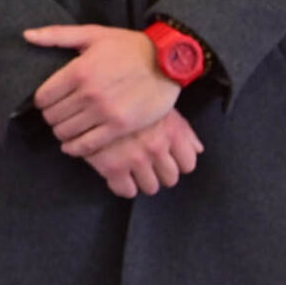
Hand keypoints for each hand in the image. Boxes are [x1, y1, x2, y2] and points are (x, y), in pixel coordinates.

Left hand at [26, 24, 179, 156]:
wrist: (168, 60)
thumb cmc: (129, 46)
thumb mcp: (92, 34)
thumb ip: (56, 35)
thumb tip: (27, 36)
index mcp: (78, 71)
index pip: (42, 98)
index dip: (41, 101)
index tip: (48, 101)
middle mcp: (88, 93)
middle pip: (52, 117)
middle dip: (51, 117)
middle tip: (58, 115)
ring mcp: (104, 112)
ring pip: (66, 132)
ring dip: (62, 132)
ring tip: (67, 127)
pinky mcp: (120, 126)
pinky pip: (87, 145)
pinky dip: (75, 148)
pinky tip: (73, 145)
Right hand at [84, 108, 203, 197]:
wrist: (88, 94)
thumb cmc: (126, 96)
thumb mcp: (157, 105)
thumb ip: (181, 129)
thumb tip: (197, 150)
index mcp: (171, 131)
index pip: (188, 163)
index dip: (177, 163)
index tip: (165, 159)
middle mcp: (157, 146)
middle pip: (171, 177)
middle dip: (160, 173)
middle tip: (146, 164)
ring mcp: (135, 158)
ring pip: (150, 187)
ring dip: (142, 181)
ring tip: (131, 169)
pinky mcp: (112, 166)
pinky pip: (126, 191)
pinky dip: (123, 186)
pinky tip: (116, 175)